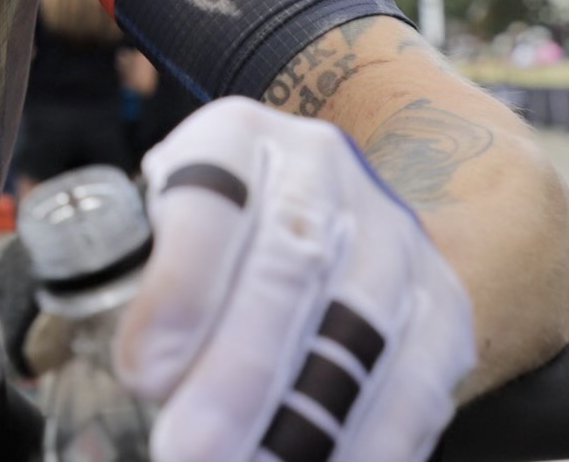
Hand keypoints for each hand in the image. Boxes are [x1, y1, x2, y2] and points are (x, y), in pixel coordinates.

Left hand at [117, 97, 476, 461]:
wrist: (327, 207)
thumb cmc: (213, 231)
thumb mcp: (161, 223)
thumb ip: (143, 280)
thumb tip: (127, 374)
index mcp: (236, 137)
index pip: (210, 201)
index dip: (181, 289)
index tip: (144, 372)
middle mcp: (323, 169)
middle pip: (292, 267)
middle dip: (239, 373)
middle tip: (188, 449)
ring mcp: (393, 235)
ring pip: (359, 329)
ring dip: (304, 419)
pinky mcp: (441, 305)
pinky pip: (417, 382)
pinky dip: (370, 442)